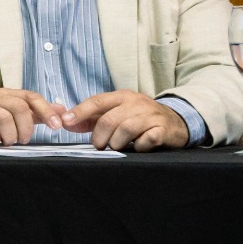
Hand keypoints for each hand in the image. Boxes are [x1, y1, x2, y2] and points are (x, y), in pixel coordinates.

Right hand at [0, 88, 65, 147]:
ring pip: (2, 117)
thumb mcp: (12, 114)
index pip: (31, 97)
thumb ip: (35, 113)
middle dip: (26, 128)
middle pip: (18, 107)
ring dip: (10, 135)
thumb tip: (62, 110)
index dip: (46, 111)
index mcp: (7, 94)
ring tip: (8, 142)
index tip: (56, 126)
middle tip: (23, 140)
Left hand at [62, 90, 188, 150]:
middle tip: (99, 146)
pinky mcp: (163, 129)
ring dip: (117, 143)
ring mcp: (151, 115)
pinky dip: (138, 147)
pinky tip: (137, 147)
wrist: (176, 121)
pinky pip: (146, 140)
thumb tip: (66, 122)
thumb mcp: (117, 113)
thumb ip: (91, 119)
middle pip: (109, 119)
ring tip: (117, 147)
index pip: (97, 101)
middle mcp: (136, 103)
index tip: (66, 121)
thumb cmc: (140, 118)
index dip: (80, 112)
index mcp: (122, 96)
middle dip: (99, 137)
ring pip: (126, 129)